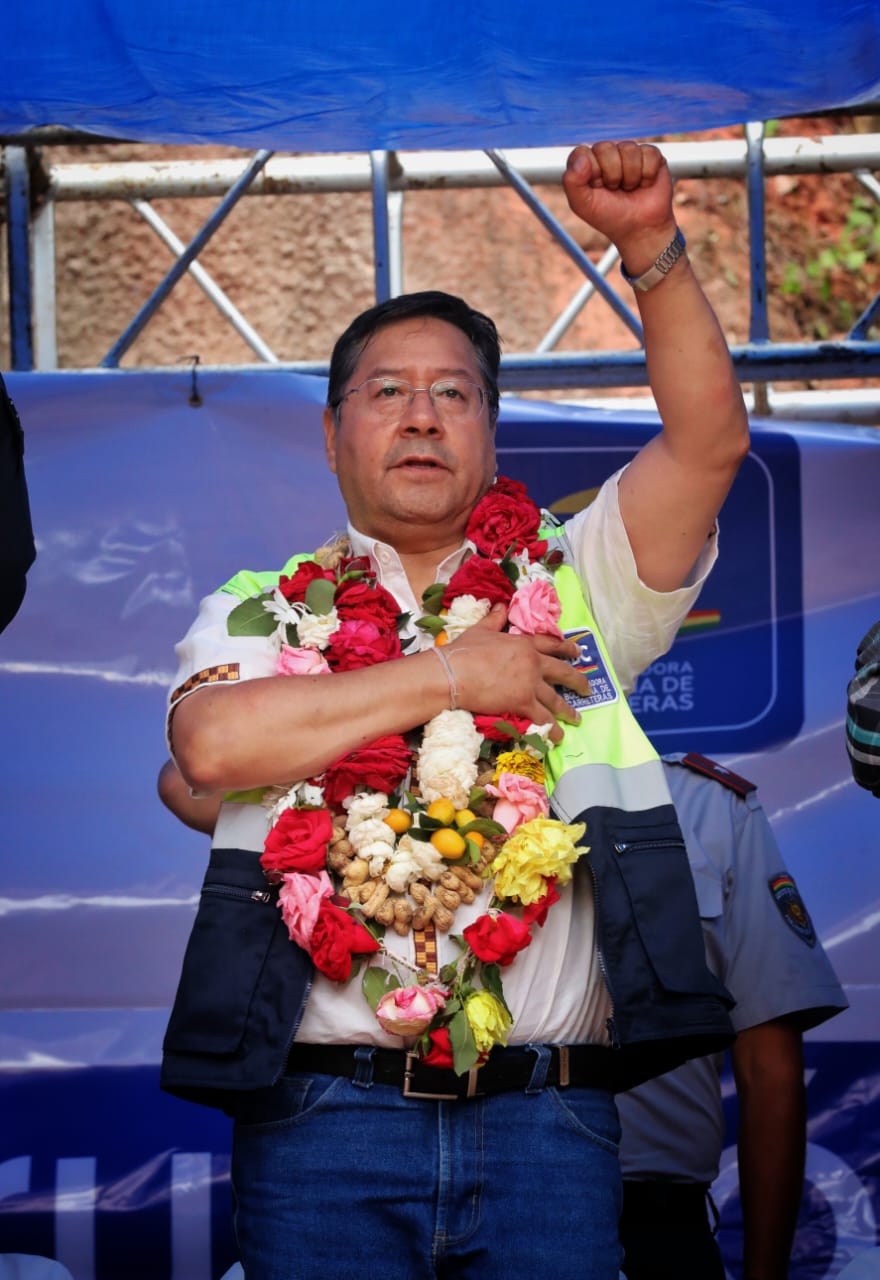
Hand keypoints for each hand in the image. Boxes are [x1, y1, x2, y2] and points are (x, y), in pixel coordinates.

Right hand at [444, 604, 589, 741]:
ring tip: (577, 719)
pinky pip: (543, 718)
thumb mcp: (481, 629)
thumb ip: (494, 618)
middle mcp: (533, 663)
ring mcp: (530, 684)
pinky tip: (559, 737)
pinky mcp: (523, 703)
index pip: (551, 644)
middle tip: (587, 688)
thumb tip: (501, 605)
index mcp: (524, 643)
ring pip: (556, 699)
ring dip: (568, 710)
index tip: (578, 652)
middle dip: (577, 681)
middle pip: (562, 672)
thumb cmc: (464, 650)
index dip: (567, 648)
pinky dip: (552, 729)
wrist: (454, 673)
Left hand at [562, 140, 676, 272]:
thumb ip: (572, 182)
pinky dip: (647, 175)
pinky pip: (649, 153)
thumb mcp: (582, 205)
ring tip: (630, 188)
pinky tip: (644, 184)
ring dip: (630, 176)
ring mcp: (628, 152)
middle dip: (611, 175)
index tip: (597, 188)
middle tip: (615, 189)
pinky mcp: (650, 154)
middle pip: (605, 147)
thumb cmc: (609, 217)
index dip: (591, 172)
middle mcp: (606, 154)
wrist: (640, 229)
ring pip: (628, 149)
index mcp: (586, 163)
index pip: (582, 153)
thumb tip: (582, 158)